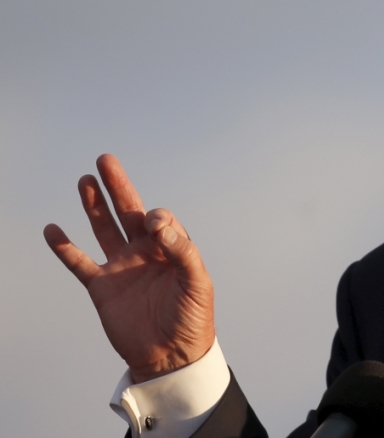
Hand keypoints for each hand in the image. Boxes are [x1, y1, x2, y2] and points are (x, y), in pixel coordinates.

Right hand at [44, 154, 214, 382]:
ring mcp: (121, 267)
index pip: (160, 219)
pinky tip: (53, 229)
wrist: (170, 357)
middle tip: (106, 160)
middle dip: (119, 187)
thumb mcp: (197, 283)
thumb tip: (160, 224)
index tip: (154, 227)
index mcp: (171, 249)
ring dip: (94, 206)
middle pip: (129, 212)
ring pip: (104, 229)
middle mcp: (145, 253)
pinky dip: (65, 247)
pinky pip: (79, 262)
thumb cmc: (192, 320)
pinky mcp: (101, 287)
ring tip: (85, 180)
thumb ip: (183, 251)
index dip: (157, 217)